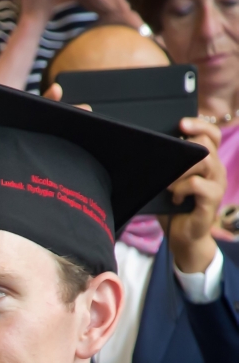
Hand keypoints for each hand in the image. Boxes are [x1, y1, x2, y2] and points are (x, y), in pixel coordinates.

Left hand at [167, 116, 226, 274]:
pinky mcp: (212, 199)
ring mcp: (216, 184)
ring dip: (181, 170)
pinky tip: (173, 198)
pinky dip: (181, 188)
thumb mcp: (168, 182)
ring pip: (204, 161)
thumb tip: (145, 149)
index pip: (212, 134)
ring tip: (168, 183)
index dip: (199, 125)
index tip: (180, 123)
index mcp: (207, 162)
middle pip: (208, 143)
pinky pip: (197, 184)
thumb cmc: (173, 209)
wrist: (183, 238)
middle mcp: (216, 169)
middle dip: (187, 144)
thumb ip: (166, 166)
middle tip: (169, 155)